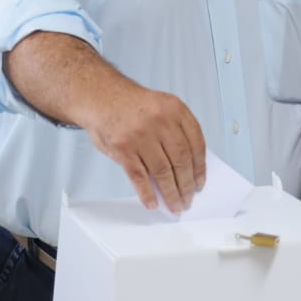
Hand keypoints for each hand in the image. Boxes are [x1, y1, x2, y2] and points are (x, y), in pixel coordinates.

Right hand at [83, 87, 206, 213]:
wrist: (100, 95)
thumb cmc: (131, 105)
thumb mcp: (161, 107)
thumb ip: (175, 132)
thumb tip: (186, 169)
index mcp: (174, 108)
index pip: (196, 143)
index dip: (200, 167)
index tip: (200, 182)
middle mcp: (159, 120)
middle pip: (181, 160)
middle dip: (186, 185)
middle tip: (187, 199)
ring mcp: (140, 135)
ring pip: (162, 171)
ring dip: (170, 193)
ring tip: (175, 205)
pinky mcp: (122, 147)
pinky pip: (139, 176)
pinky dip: (147, 193)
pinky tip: (153, 203)